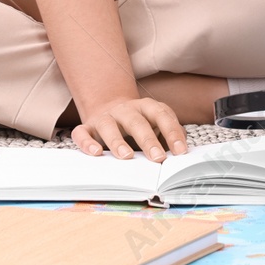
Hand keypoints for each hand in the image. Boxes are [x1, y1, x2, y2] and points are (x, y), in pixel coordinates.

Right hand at [72, 95, 188, 160]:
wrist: (110, 106)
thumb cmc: (139, 122)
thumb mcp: (156, 122)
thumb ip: (169, 133)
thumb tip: (181, 149)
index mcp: (146, 107)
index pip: (161, 115)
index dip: (172, 132)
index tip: (181, 151)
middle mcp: (125, 110)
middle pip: (137, 122)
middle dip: (148, 140)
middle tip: (158, 158)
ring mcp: (105, 117)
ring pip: (109, 126)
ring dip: (118, 141)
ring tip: (127, 156)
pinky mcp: (87, 127)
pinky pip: (83, 133)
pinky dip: (87, 142)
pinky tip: (96, 153)